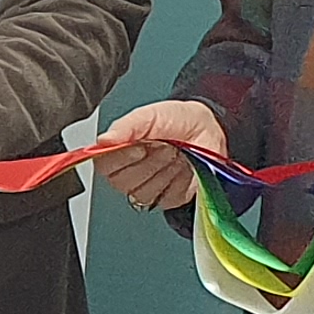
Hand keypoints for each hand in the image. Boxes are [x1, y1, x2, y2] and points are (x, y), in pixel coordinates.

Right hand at [99, 99, 228, 210]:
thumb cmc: (179, 121)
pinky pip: (167, 198)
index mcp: (120, 150)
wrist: (210, 129)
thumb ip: (126, 126)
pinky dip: (180, 181)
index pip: (104, 165)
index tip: (140, 147)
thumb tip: (103, 140)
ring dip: (165, 170)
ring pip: (145, 192)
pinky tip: (184, 167)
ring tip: (176, 153)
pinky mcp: (168, 199)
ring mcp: (149, 189)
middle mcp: (130, 172)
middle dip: (149, 161)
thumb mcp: (151, 115)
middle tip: (164, 145)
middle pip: (124, 182)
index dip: (121, 158)